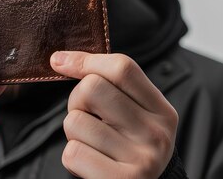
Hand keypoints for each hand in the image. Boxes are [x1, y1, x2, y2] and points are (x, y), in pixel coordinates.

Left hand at [50, 51, 177, 178]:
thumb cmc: (131, 150)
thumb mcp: (135, 117)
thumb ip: (111, 87)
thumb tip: (60, 59)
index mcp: (162, 111)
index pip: (122, 68)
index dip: (85, 60)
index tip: (60, 61)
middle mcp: (155, 133)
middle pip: (92, 88)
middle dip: (76, 100)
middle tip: (87, 117)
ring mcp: (140, 159)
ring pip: (75, 121)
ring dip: (73, 132)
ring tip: (92, 143)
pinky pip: (73, 152)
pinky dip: (73, 156)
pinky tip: (91, 162)